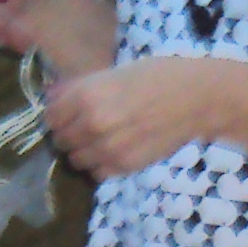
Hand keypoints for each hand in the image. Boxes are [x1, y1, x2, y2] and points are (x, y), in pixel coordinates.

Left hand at [44, 57, 232, 177]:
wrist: (196, 99)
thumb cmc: (158, 76)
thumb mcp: (114, 73)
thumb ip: (81, 88)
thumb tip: (53, 96)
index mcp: (86, 95)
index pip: (50, 116)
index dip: (59, 114)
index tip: (68, 113)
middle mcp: (91, 124)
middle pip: (60, 140)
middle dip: (69, 134)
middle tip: (86, 127)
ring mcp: (107, 148)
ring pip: (76, 160)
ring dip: (83, 152)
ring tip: (101, 141)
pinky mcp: (124, 165)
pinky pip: (97, 173)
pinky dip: (101, 166)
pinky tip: (114, 152)